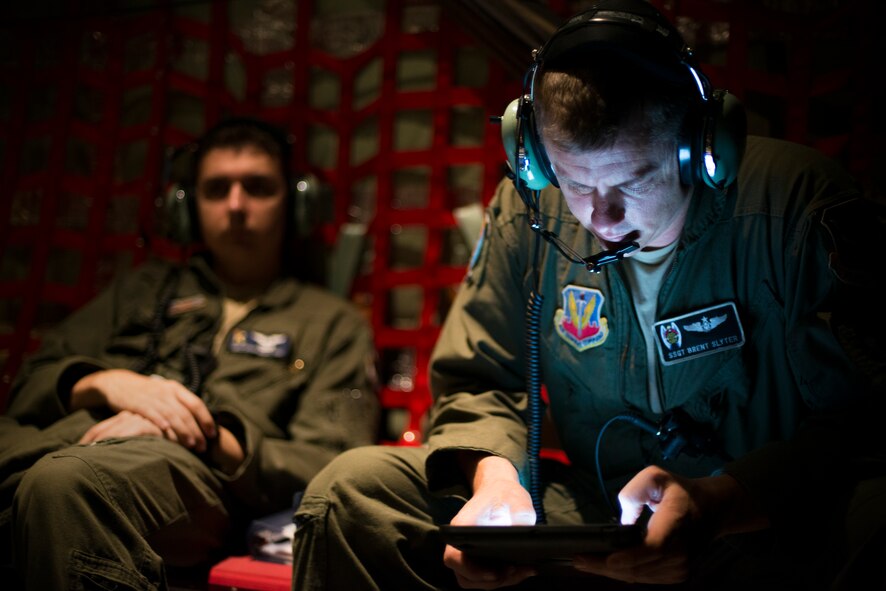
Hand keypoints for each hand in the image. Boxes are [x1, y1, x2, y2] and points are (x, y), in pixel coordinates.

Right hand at [71, 369, 216, 451]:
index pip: (196, 404)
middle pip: (186, 413)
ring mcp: (152, 397)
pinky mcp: (137, 403)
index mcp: (176, 389)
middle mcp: (167, 392)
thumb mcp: (165, 393)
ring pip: (172, 415)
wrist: (118, 383)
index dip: (206, 419)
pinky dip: (159, 421)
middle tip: (203, 446)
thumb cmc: (146, 393)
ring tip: (190, 444)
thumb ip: (179, 405)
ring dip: (182, 430)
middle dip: (196, 431)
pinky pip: (151, 413)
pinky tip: (165, 431)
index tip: (213, 434)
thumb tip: (198, 424)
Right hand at [442, 454, 537, 588]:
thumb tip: (523, 542)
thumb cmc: (505, 493)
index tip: (497, 573)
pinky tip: (521, 569)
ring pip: (475, 580)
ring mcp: (466, 552)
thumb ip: (518, 522)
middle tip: (518, 571)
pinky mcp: (476, 557)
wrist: (500, 488)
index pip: (454, 559)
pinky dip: (501, 577)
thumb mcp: (517, 503)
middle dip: (493, 581)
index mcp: (461, 528)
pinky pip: (484, 576)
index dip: (473, 571)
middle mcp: (458, 543)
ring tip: (522, 571)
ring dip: (499, 581)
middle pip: (466, 577)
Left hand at [572, 465, 767, 583]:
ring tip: (585, 563)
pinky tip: (606, 567)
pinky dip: (625, 573)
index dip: (628, 558)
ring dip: (611, 572)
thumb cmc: (681, 491)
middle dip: (605, 566)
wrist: (713, 509)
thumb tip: (623, 521)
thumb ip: (633, 492)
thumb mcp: (655, 476)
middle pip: (639, 567)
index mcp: (676, 523)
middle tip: (577, 560)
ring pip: (640, 576)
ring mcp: (681, 566)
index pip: (653, 548)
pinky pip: (646, 578)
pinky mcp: (677, 574)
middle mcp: (681, 551)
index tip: (604, 559)